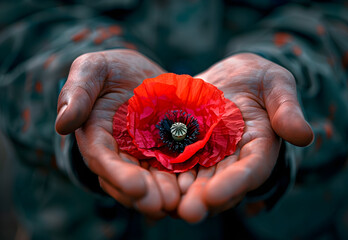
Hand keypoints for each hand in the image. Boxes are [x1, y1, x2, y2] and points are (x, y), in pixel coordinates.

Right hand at [55, 49, 179, 218]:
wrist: (143, 75)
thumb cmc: (113, 71)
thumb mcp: (94, 69)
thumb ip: (78, 91)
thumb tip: (63, 124)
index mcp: (97, 136)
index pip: (102, 160)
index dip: (118, 175)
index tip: (137, 186)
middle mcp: (119, 153)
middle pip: (129, 178)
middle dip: (144, 194)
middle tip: (162, 204)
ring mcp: (144, 155)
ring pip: (152, 180)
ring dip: (163, 193)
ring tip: (179, 201)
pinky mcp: (166, 152)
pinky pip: (173, 169)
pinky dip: (181, 180)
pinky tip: (194, 187)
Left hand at [177, 53, 313, 221]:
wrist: (229, 75)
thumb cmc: (258, 78)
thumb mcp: (276, 84)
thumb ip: (286, 109)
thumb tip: (304, 136)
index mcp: (258, 148)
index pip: (250, 170)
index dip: (235, 184)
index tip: (215, 195)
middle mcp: (231, 160)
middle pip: (218, 184)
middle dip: (202, 199)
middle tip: (185, 212)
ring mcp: (206, 156)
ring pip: (193, 180)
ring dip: (179, 194)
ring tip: (162, 204)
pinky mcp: (184, 147)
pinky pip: (171, 162)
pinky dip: (161, 173)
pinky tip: (147, 181)